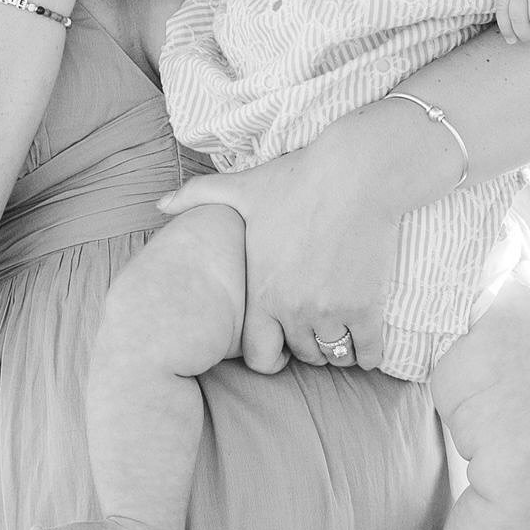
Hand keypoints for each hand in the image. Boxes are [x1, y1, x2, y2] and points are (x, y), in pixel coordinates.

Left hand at [157, 132, 399, 373]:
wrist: (356, 173)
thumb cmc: (298, 180)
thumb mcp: (242, 189)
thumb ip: (197, 197)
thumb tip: (160, 203)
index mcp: (261, 290)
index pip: (258, 355)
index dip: (269, 353)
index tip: (281, 341)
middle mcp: (292, 308)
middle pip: (302, 356)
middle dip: (306, 347)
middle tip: (314, 331)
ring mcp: (331, 310)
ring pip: (333, 356)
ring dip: (337, 350)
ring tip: (341, 334)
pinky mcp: (366, 307)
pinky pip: (369, 352)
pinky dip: (370, 354)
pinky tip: (369, 345)